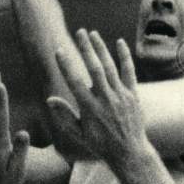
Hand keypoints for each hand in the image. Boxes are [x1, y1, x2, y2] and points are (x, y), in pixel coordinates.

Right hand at [47, 31, 152, 175]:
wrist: (128, 152)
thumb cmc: (100, 144)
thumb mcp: (79, 133)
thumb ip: (64, 115)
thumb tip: (50, 99)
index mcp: (89, 108)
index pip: (75, 81)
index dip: (66, 65)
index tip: (59, 51)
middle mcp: (105, 99)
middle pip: (94, 68)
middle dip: (86, 48)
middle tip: (79, 31)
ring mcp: (121, 95)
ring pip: (110, 67)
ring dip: (101, 48)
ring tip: (93, 33)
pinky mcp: (133, 95)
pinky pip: (129, 72)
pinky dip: (124, 57)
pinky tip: (119, 43)